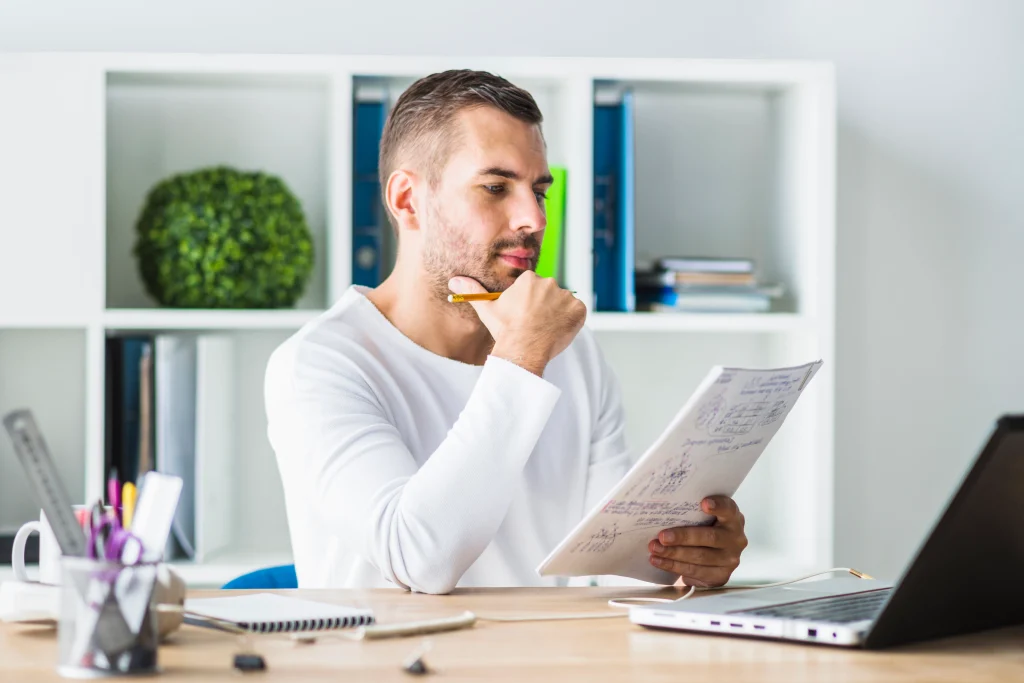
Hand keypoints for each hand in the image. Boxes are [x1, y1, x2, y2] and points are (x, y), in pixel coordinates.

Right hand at [448, 272, 585, 375]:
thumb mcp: (487, 309)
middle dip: (544, 307)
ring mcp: (565, 296)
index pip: (533, 288)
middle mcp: (549, 283)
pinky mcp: (578, 309)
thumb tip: (454, 282)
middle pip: (549, 294)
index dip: (529, 304)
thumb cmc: (505, 329)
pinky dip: (571, 321)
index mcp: (529, 279)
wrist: (523, 348)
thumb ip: (473, 291)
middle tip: (535, 325)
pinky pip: (577, 313)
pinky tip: (558, 331)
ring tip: (545, 329)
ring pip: (563, 303)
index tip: (525, 316)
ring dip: (558, 314)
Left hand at [647, 496, 746, 587]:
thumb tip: (663, 507)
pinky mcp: (720, 576)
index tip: (704, 503)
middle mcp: (736, 538)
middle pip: (710, 537)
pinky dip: (673, 565)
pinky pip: (694, 571)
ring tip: (655, 548)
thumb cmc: (704, 528)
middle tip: (663, 536)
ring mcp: (730, 559)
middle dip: (683, 537)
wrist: (712, 557)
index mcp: (733, 518)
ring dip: (674, 553)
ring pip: (700, 557)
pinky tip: (658, 560)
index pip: (729, 509)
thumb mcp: (704, 517)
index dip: (718, 506)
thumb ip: (693, 511)